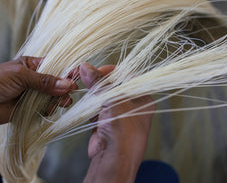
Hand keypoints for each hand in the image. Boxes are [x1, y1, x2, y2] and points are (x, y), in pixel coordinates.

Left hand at [0, 56, 76, 140]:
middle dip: (64, 88)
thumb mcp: (21, 76)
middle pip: (57, 83)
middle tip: (70, 93)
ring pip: (54, 96)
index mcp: (32, 65)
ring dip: (59, 99)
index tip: (77, 76)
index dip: (66, 71)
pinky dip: (50, 109)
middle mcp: (35, 79)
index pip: (54, 66)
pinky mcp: (32, 108)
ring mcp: (34, 94)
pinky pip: (46, 108)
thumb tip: (68, 84)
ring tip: (62, 103)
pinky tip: (48, 109)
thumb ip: (45, 81)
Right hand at [80, 63, 154, 182]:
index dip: (110, 71)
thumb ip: (99, 83)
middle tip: (85, 77)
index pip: (126, 76)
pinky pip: (97, 108)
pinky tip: (86, 105)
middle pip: (113, 86)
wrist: (114, 159)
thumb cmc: (123, 130)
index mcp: (142, 97)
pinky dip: (90, 106)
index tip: (96, 70)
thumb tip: (86, 67)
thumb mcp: (113, 101)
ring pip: (103, 97)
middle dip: (98, 82)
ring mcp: (118, 115)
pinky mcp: (106, 123)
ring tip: (85, 91)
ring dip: (93, 94)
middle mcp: (132, 105)